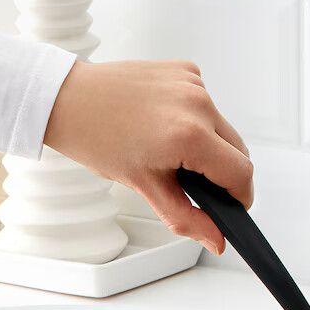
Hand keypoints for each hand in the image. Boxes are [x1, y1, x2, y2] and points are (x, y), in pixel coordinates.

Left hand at [43, 60, 253, 254]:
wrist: (68, 99)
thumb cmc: (97, 139)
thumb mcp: (146, 188)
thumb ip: (188, 219)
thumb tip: (216, 239)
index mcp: (190, 135)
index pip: (241, 173)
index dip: (240, 196)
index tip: (231, 204)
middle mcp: (198, 104)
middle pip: (238, 150)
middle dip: (223, 171)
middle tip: (192, 179)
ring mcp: (193, 83)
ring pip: (223, 128)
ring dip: (209, 144)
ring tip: (171, 148)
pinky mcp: (186, 70)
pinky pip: (207, 104)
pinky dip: (196, 118)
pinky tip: (166, 121)